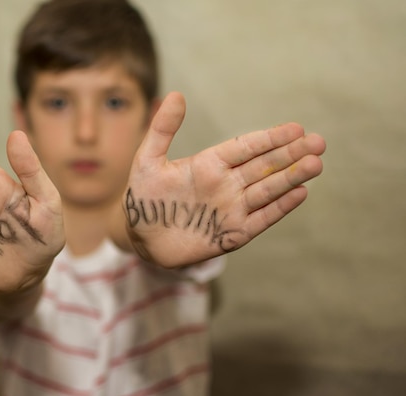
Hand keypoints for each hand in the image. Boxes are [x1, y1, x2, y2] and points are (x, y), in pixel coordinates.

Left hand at [123, 92, 324, 267]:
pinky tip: (300, 194)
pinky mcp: (232, 234)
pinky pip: (260, 219)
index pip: (246, 147)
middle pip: (264, 166)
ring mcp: (231, 208)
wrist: (141, 237)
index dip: (270, 138)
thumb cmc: (144, 198)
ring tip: (315, 163)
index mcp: (209, 164)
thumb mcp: (148, 161)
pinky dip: (279, 208)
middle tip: (318, 141)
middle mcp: (226, 184)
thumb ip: (162, 130)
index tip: (295, 128)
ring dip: (291, 178)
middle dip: (290, 154)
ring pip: (268, 190)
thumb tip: (174, 94)